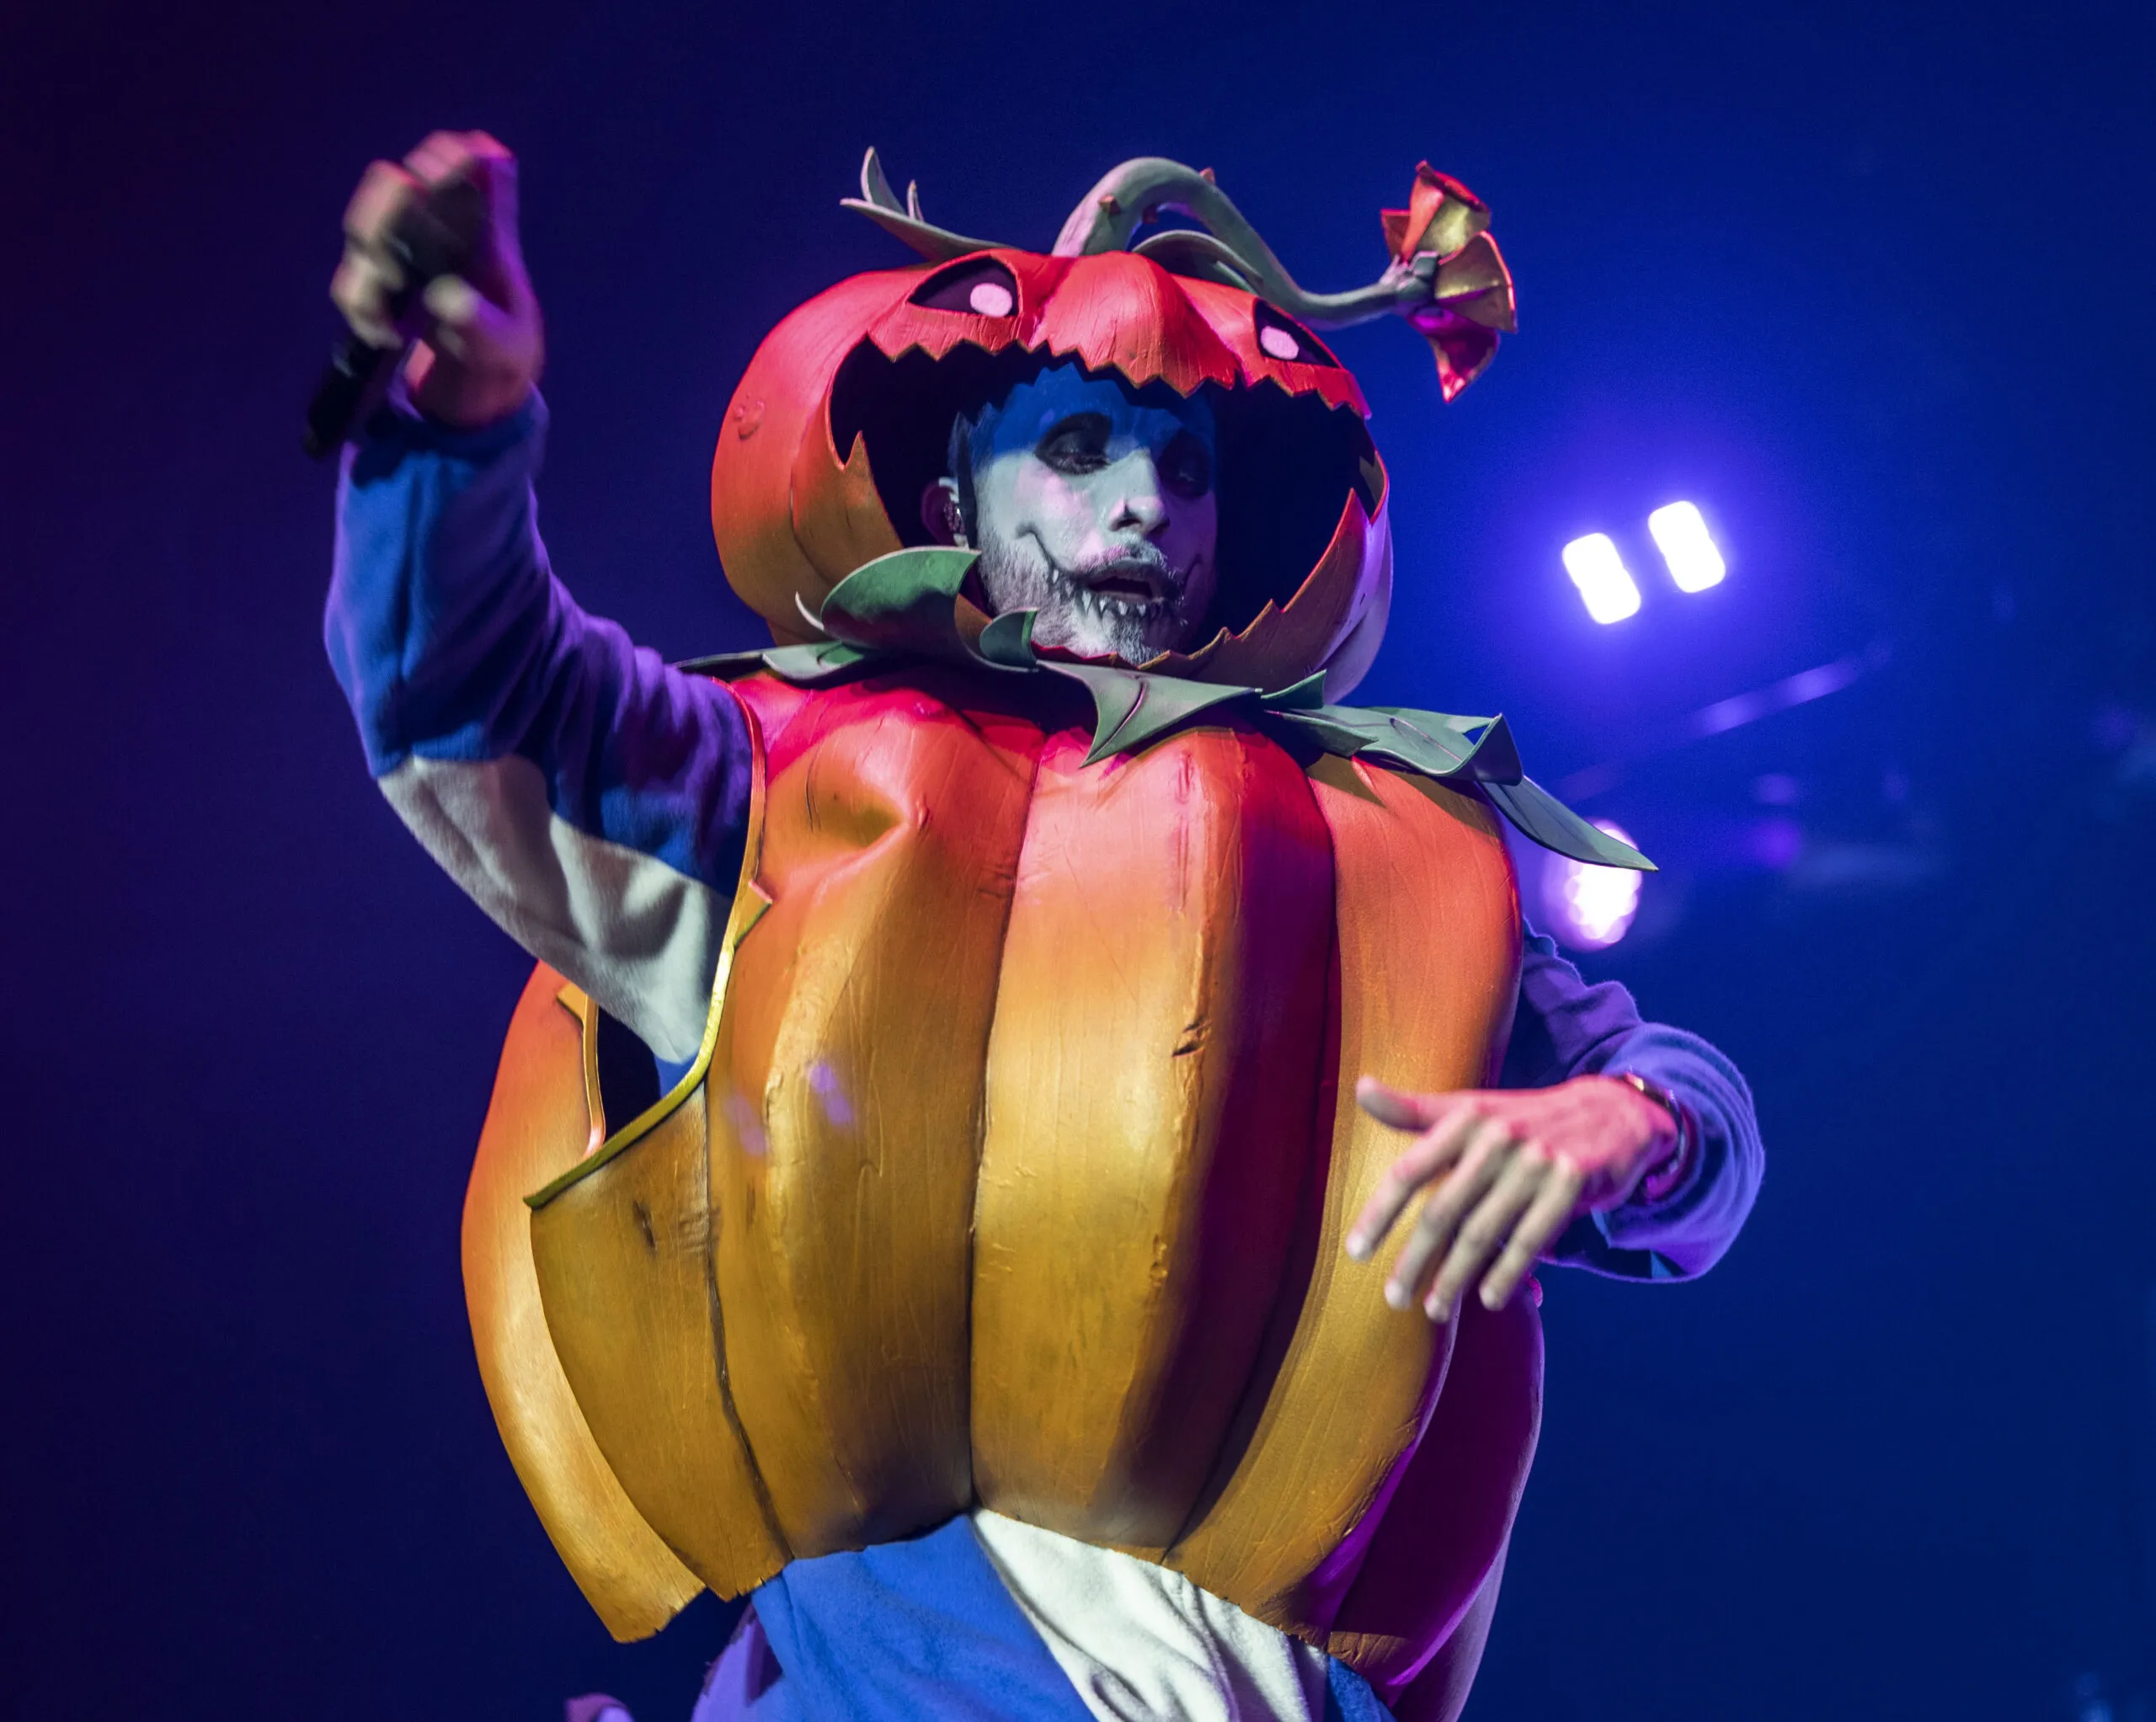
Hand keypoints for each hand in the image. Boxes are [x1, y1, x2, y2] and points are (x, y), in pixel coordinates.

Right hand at [330, 130, 543, 428]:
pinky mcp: (379, 278)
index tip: (429, 179)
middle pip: (395, 182)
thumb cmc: (504, 349)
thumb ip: (481, 325)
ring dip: (365, 269)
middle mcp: (440, 229)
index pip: (476, 164)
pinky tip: (383, 334)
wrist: (480, 381)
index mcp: (487, 232)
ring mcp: (404, 249)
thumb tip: (446, 298)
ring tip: (387, 320)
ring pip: (364, 226)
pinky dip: (358, 305)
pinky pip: (351, 276)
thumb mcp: (505, 346)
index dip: (451, 157)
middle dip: (382, 212)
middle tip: (392, 267)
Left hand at [1343, 1074, 1678, 1319]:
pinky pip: (1532, 1238)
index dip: (1380, 1213)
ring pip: (1483, 1231)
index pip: (1411, 1171)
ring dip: (1455, 1277)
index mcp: (1465, 1117)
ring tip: (1434, 1309)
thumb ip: (1413, 1108)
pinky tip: (1487, 1298)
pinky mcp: (1572, 1182)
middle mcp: (1497, 1137)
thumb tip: (1359, 1087)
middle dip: (1414, 1259)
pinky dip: (1507, 1272)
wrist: (1611, 1110)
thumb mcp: (1470, 1107)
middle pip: (1442, 1211)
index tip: (1355, 1252)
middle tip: (1393, 1297)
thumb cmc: (1522, 1119)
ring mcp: (1537, 1160)